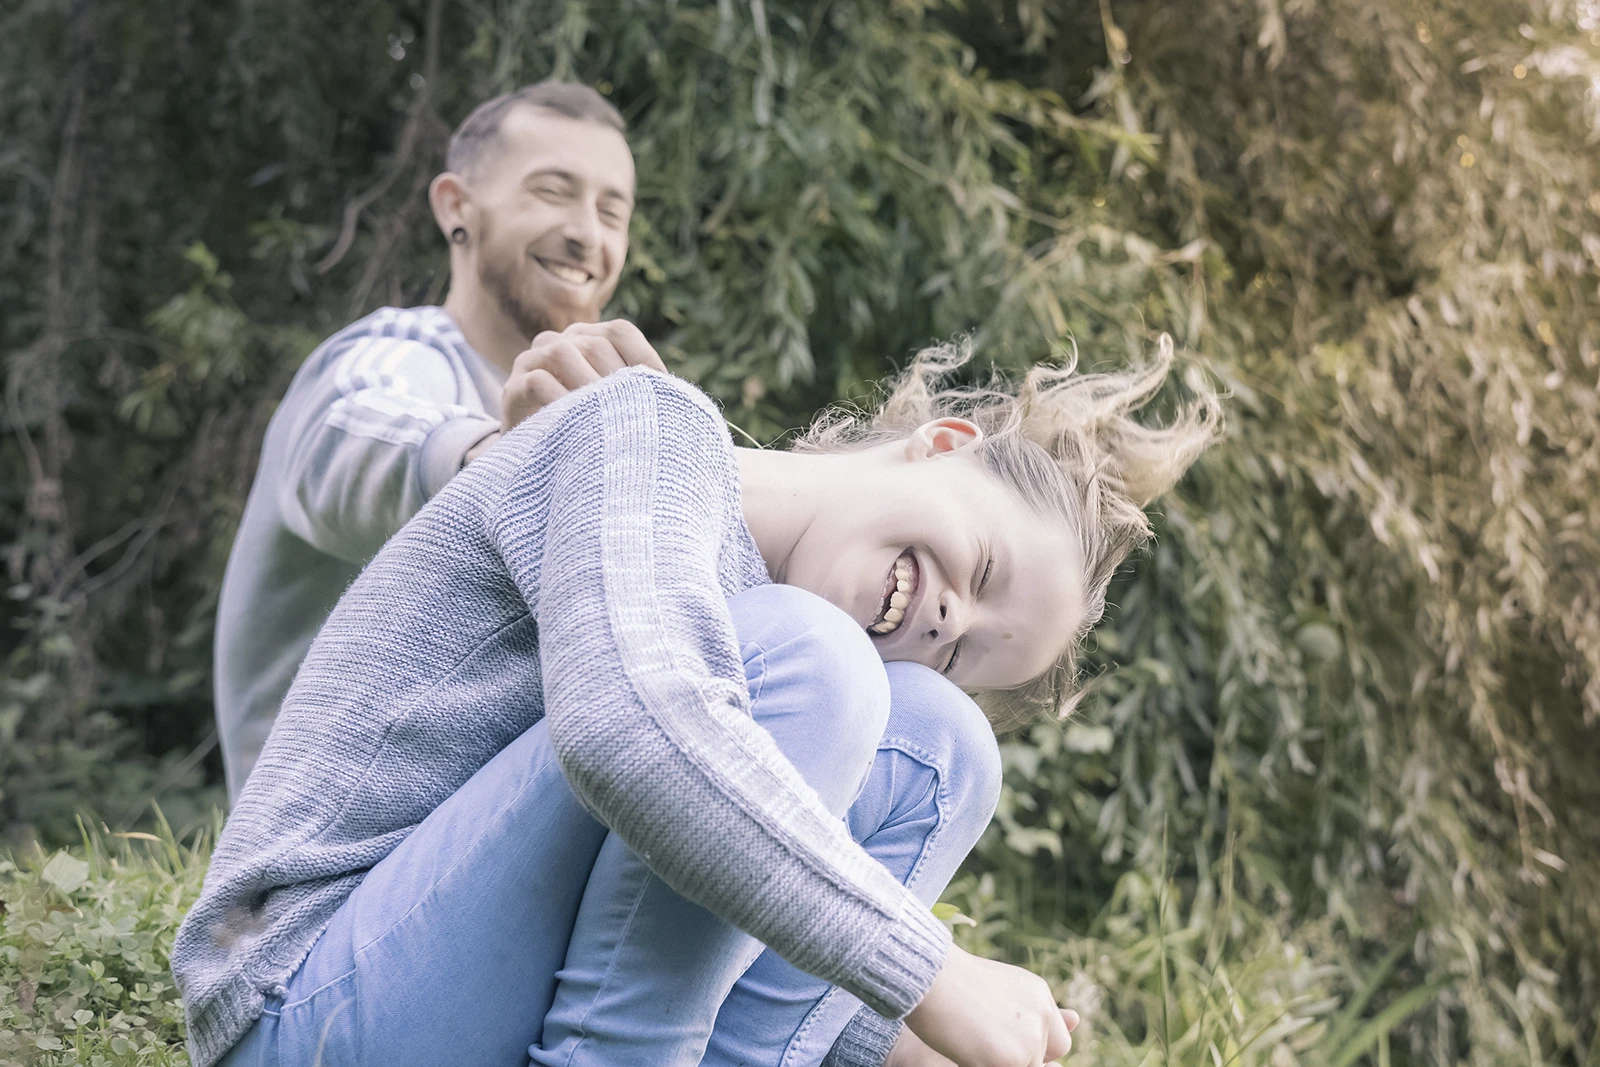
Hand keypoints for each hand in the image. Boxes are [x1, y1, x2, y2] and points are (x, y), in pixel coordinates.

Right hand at [499, 319, 667, 433]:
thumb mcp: (613, 405)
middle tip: (634, 412)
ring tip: (607, 417)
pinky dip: (562, 400)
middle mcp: (558, 340)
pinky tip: (579, 422)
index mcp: (587, 338)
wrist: (537, 456)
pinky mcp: (513, 387)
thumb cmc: (586, 427)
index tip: (664, 393)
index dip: (644, 358)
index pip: (620, 331)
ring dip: (590, 386)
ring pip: (564, 354)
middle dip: (618, 379)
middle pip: (595, 344)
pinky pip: (538, 381)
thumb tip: (676, 396)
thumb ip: (636, 391)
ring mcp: (532, 360)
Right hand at [904, 946, 1078, 1066]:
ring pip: (1026, 1065)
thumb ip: (1031, 1009)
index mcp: (1038, 994)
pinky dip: (986, 1065)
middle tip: (991, 1045)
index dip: (1033, 1047)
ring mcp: (1031, 1039)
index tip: (1004, 1042)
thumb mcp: (998, 989)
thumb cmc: (949, 980)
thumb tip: (1076, 1020)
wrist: (928, 975)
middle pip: (1050, 1055)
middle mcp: (1042, 1014)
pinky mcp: (1013, 1060)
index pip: (1054, 1037)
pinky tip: (969, 1051)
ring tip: (972, 1040)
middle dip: (1027, 1057)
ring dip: (1001, 1060)